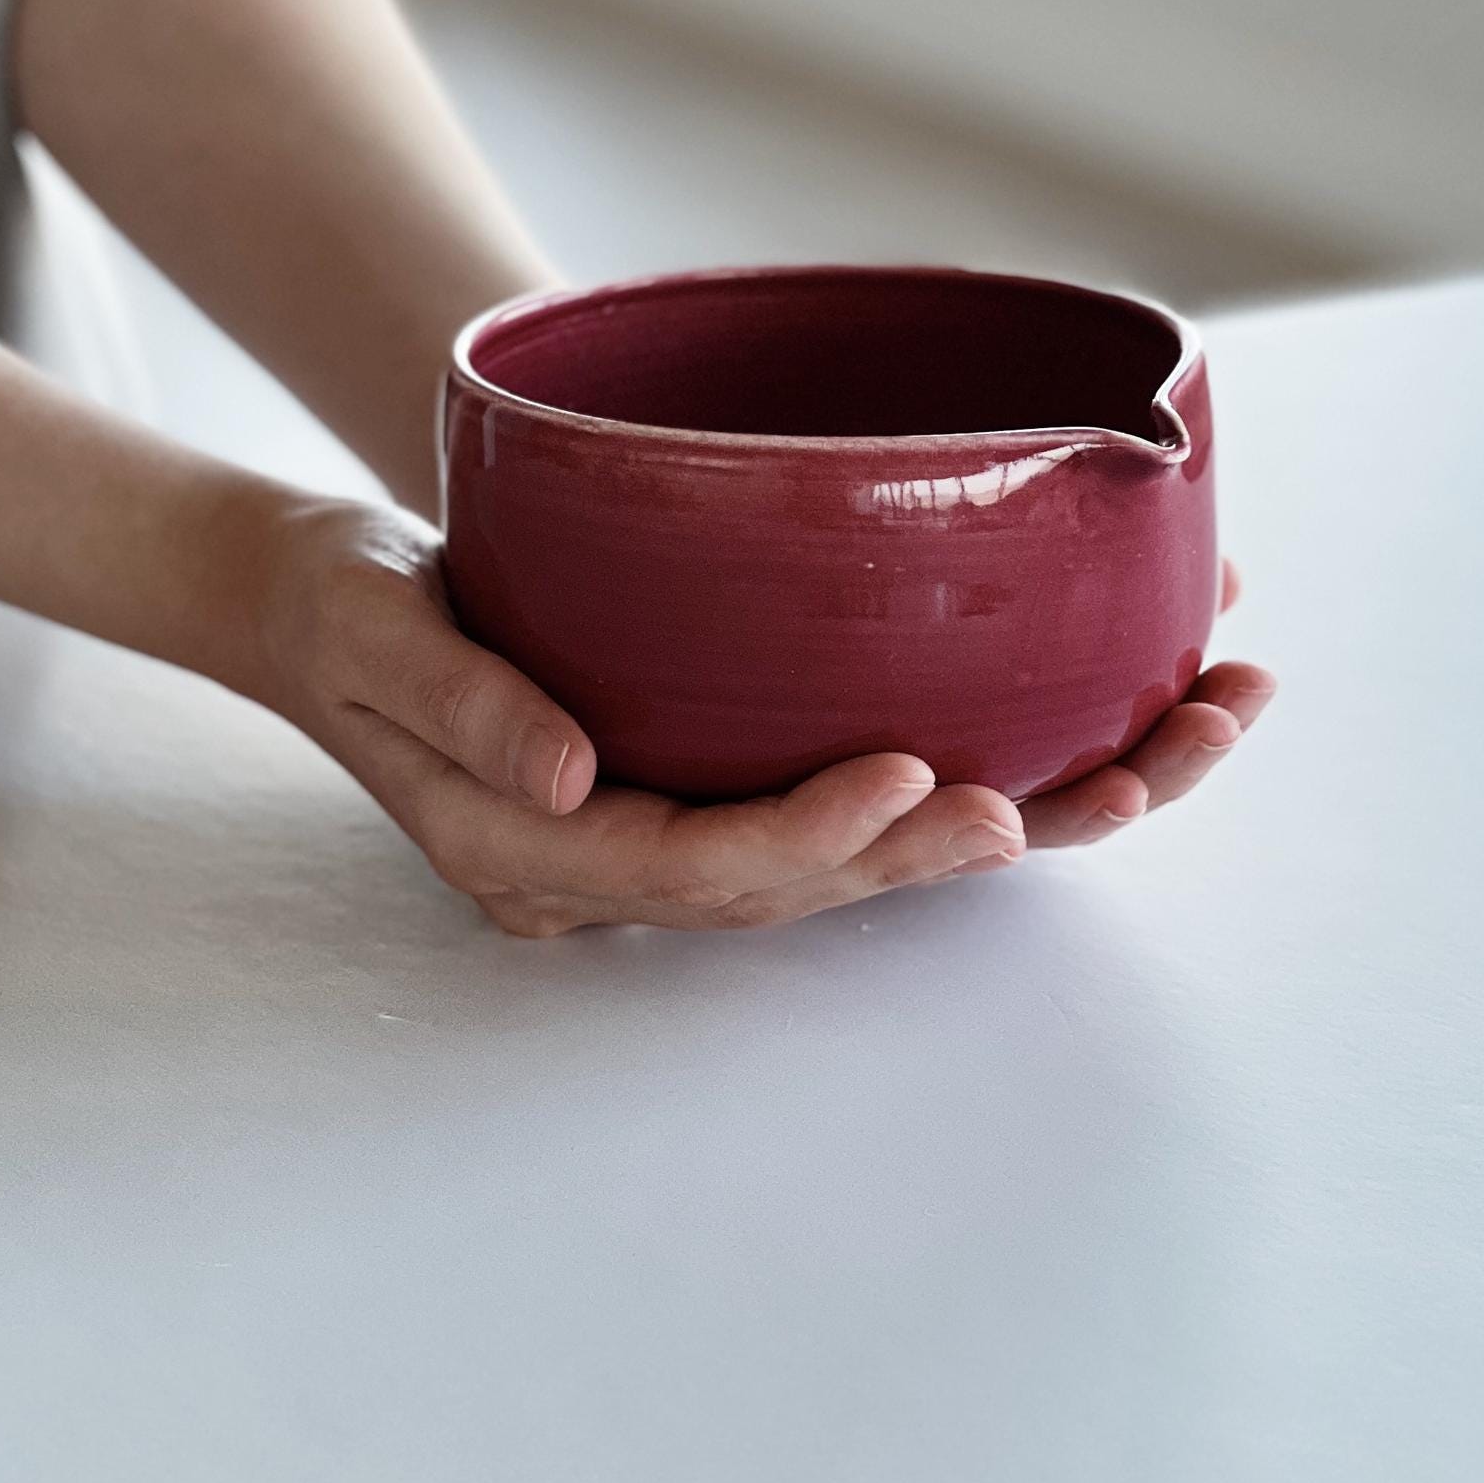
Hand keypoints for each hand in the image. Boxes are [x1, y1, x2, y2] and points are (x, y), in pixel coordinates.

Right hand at [245, 502, 1271, 938]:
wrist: (316, 602)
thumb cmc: (341, 606)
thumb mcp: (373, 635)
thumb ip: (465, 708)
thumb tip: (573, 786)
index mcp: (538, 853)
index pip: (704, 865)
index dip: (821, 834)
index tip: (924, 778)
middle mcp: (621, 865)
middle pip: (816, 879)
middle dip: (972, 840)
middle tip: (1121, 787)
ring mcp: (667, 828)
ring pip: (857, 852)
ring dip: (1017, 814)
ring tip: (1168, 758)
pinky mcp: (704, 774)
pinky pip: (848, 794)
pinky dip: (968, 765)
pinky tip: (1088, 727)